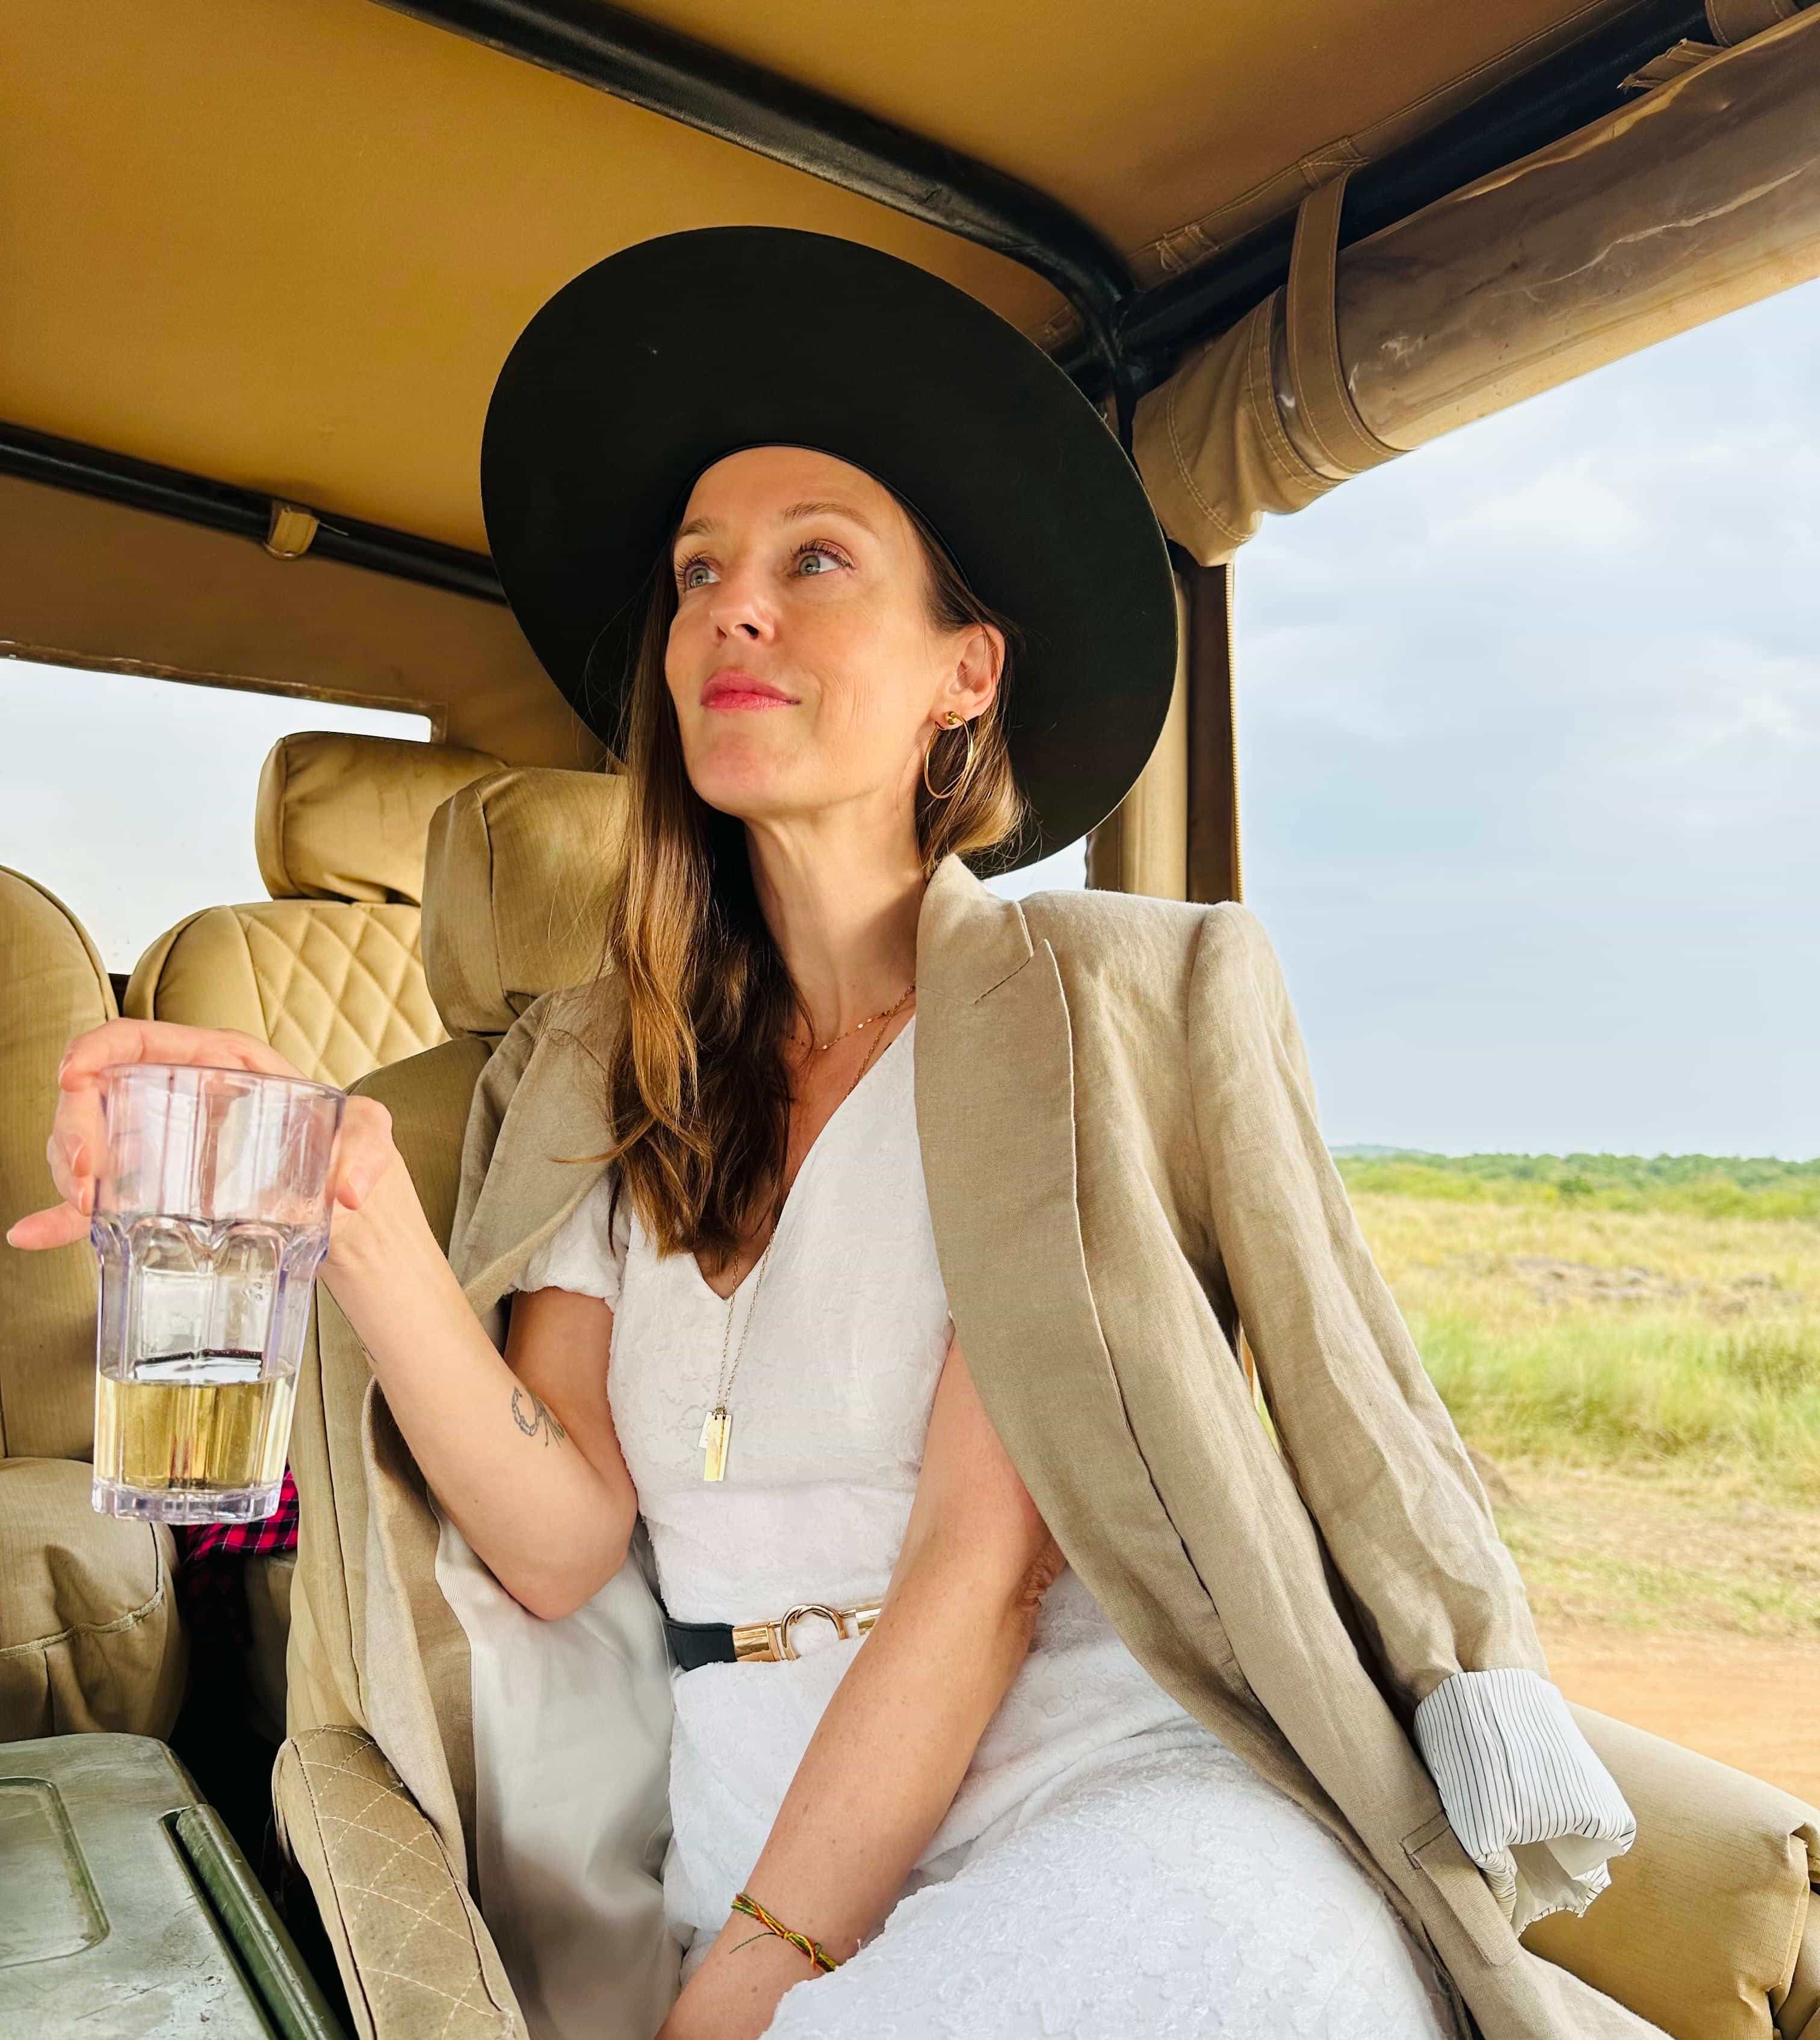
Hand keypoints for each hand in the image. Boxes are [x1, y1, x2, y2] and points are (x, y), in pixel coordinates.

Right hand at [4, 1018, 395, 1254]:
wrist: (352, 1220)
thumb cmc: (355, 1157)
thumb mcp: (374, 1138)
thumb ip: (371, 1150)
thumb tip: (348, 1190)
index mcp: (225, 1067)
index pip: (145, 1039)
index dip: (99, 1048)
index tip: (74, 1075)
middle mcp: (185, 1100)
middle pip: (100, 1092)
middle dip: (74, 1125)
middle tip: (83, 1172)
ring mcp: (167, 1149)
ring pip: (89, 1143)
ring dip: (69, 1171)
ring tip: (83, 1207)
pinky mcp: (160, 1197)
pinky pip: (100, 1201)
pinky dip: (63, 1217)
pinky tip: (37, 1233)